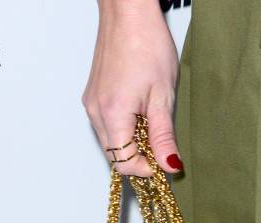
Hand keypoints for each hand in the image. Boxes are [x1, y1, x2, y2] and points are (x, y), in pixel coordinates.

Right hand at [82, 0, 181, 176]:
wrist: (128, 13)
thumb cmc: (147, 44)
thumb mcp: (163, 96)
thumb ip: (163, 136)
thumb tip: (169, 165)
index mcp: (113, 115)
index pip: (124, 164)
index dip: (145, 169)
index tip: (163, 161)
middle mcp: (96, 114)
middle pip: (115, 157)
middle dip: (138, 158)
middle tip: (161, 144)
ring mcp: (91, 105)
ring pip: (110, 143)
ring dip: (131, 144)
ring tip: (151, 122)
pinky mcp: (92, 98)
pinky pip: (106, 127)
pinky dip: (123, 130)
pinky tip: (138, 113)